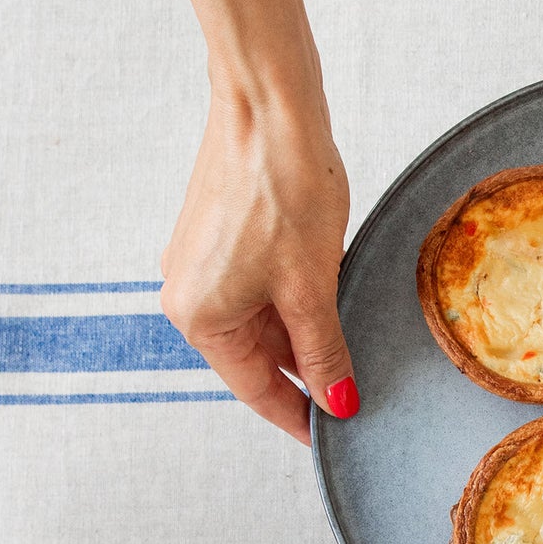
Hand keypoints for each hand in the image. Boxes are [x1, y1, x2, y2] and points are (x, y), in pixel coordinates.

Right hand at [160, 81, 355, 443]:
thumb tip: (337, 403)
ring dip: (301, 333)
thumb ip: (323, 352)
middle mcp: (187, 294)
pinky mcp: (215, 234)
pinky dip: (290, 300)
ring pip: (258, 321)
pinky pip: (255, 287)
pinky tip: (329, 294)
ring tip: (348, 342)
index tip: (332, 438)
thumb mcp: (312, 286)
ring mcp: (198, 263)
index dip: (298, 416)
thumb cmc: (284, 189)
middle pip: (255, 356)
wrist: (267, 105)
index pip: (256, 390)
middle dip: (305, 372)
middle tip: (355, 391)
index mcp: (200, 317)